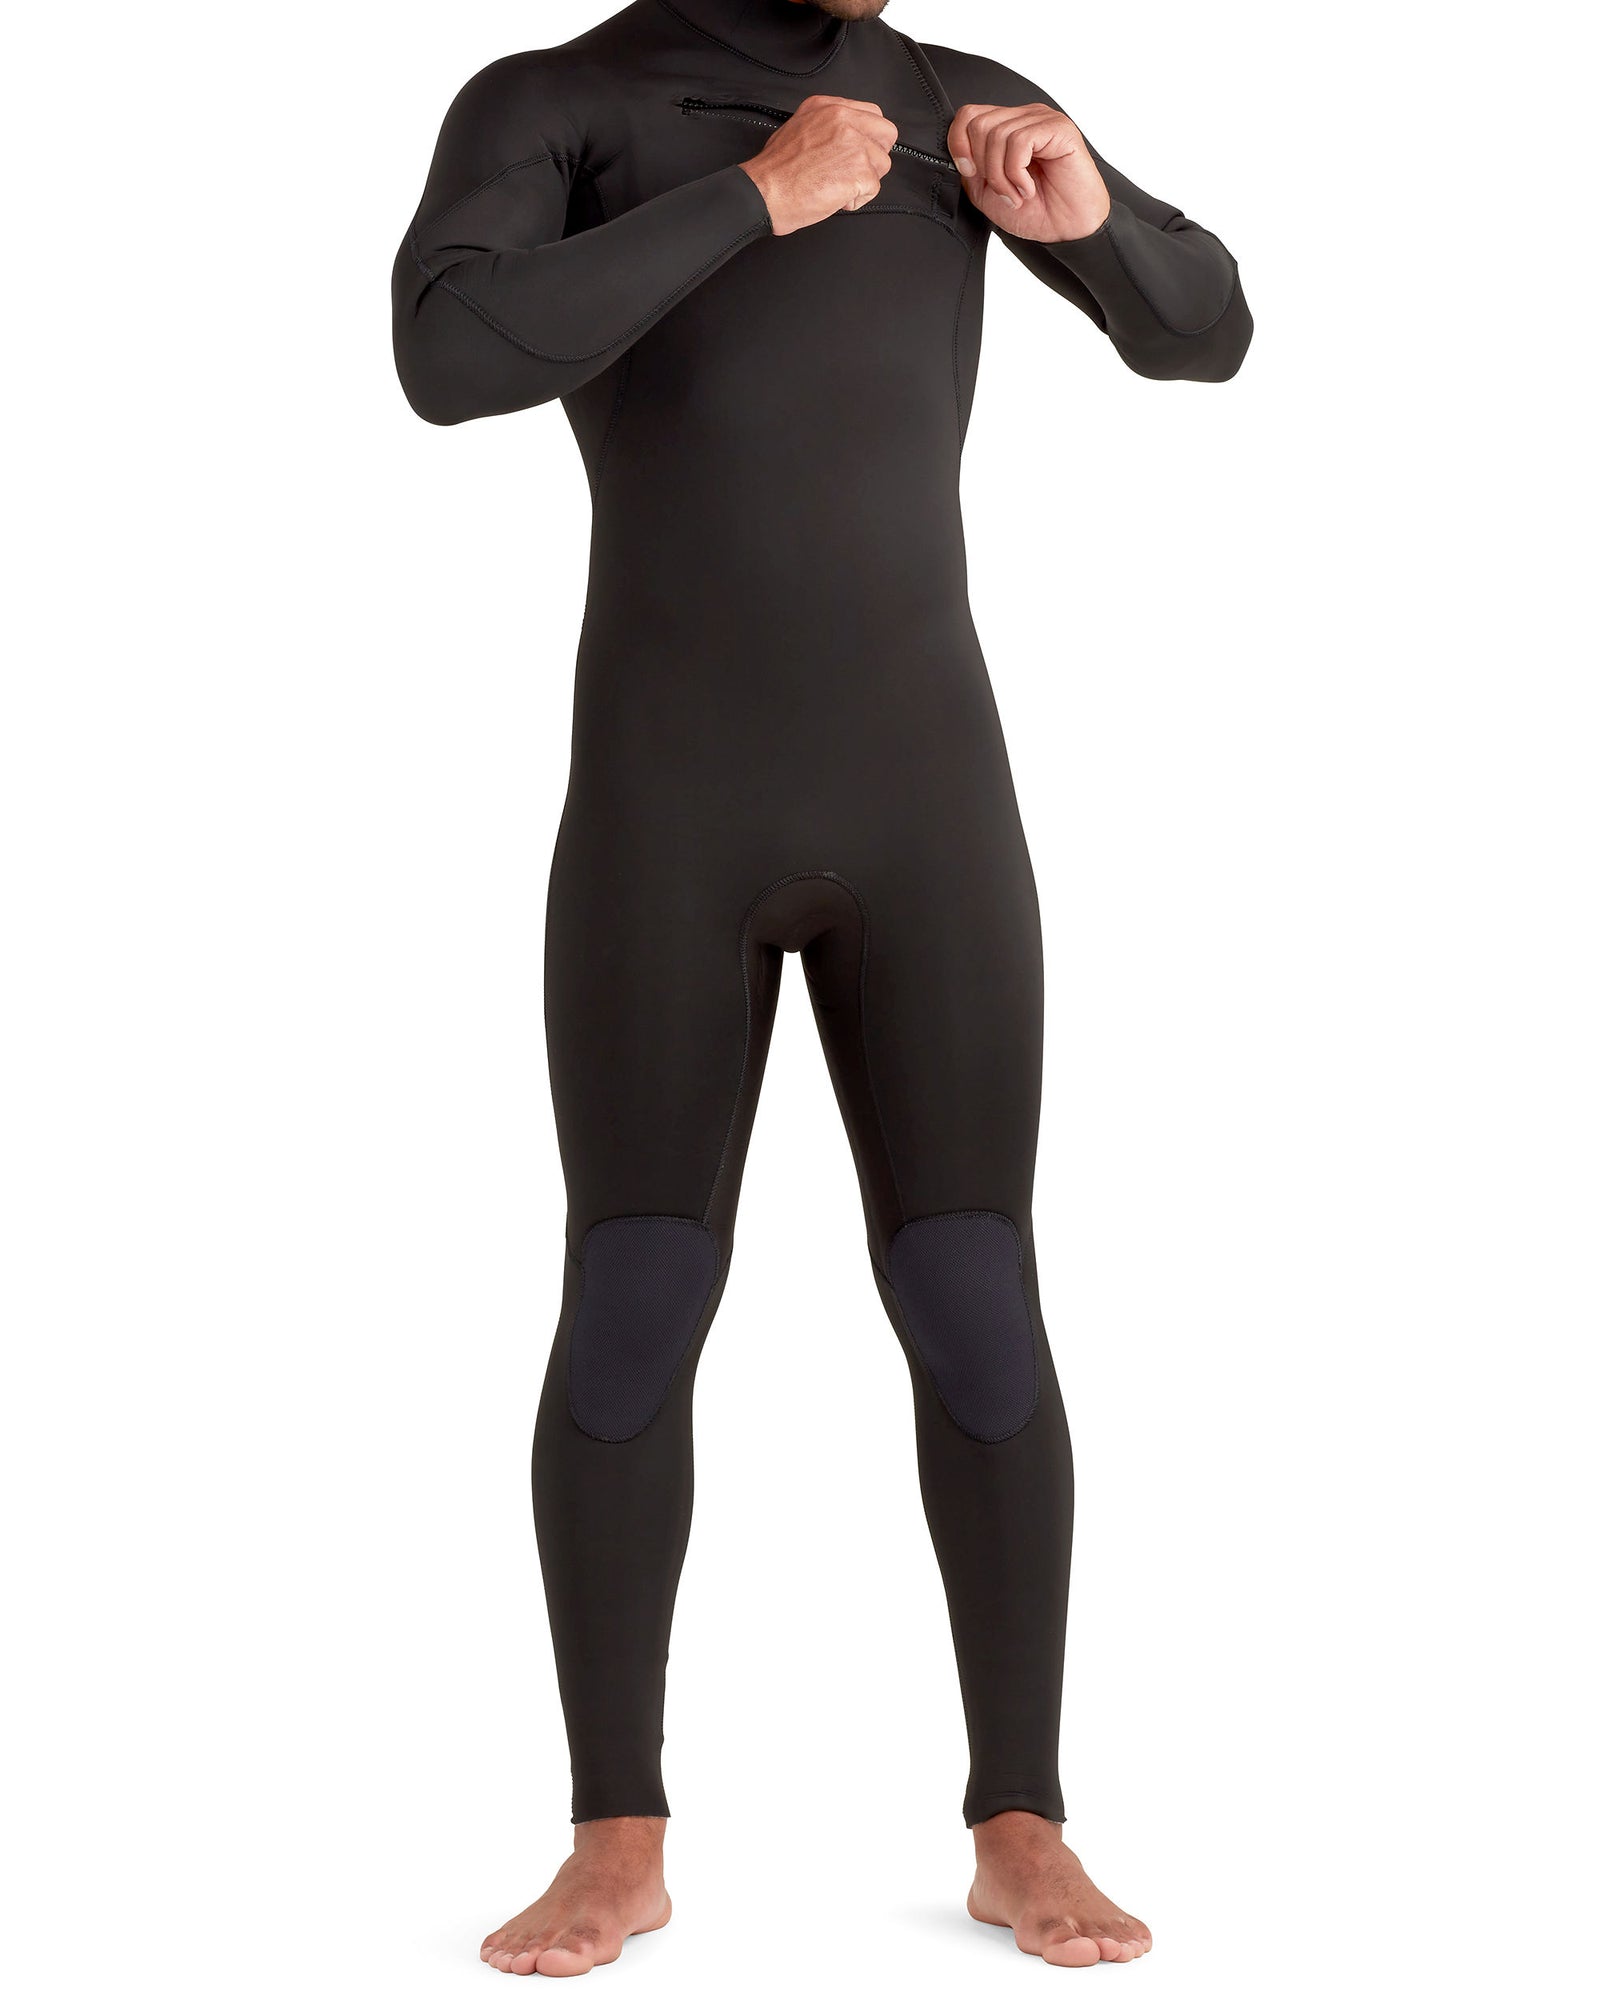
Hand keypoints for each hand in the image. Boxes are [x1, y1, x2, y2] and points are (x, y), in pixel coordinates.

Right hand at [740, 95, 897, 235]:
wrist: (764, 192)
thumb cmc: (774, 171)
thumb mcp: (798, 128)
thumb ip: (827, 126)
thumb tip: (845, 137)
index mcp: (828, 107)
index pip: (872, 113)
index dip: (868, 137)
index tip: (857, 151)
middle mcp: (843, 119)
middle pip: (886, 134)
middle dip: (875, 155)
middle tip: (854, 171)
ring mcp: (853, 144)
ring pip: (882, 164)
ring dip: (864, 180)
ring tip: (838, 186)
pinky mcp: (859, 170)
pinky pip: (874, 189)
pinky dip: (857, 200)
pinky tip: (836, 198)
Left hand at [946, 103, 1110, 242]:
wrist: (1066, 231)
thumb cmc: (1035, 211)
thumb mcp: (987, 193)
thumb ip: (970, 169)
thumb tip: (958, 153)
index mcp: (1007, 127)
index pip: (969, 114)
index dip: (959, 143)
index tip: (970, 173)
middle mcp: (1023, 118)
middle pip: (978, 122)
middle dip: (983, 165)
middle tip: (1003, 190)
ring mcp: (1041, 120)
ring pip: (997, 134)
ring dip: (1002, 176)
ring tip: (1018, 194)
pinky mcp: (1058, 128)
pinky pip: (1020, 141)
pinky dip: (1018, 173)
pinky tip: (1029, 188)